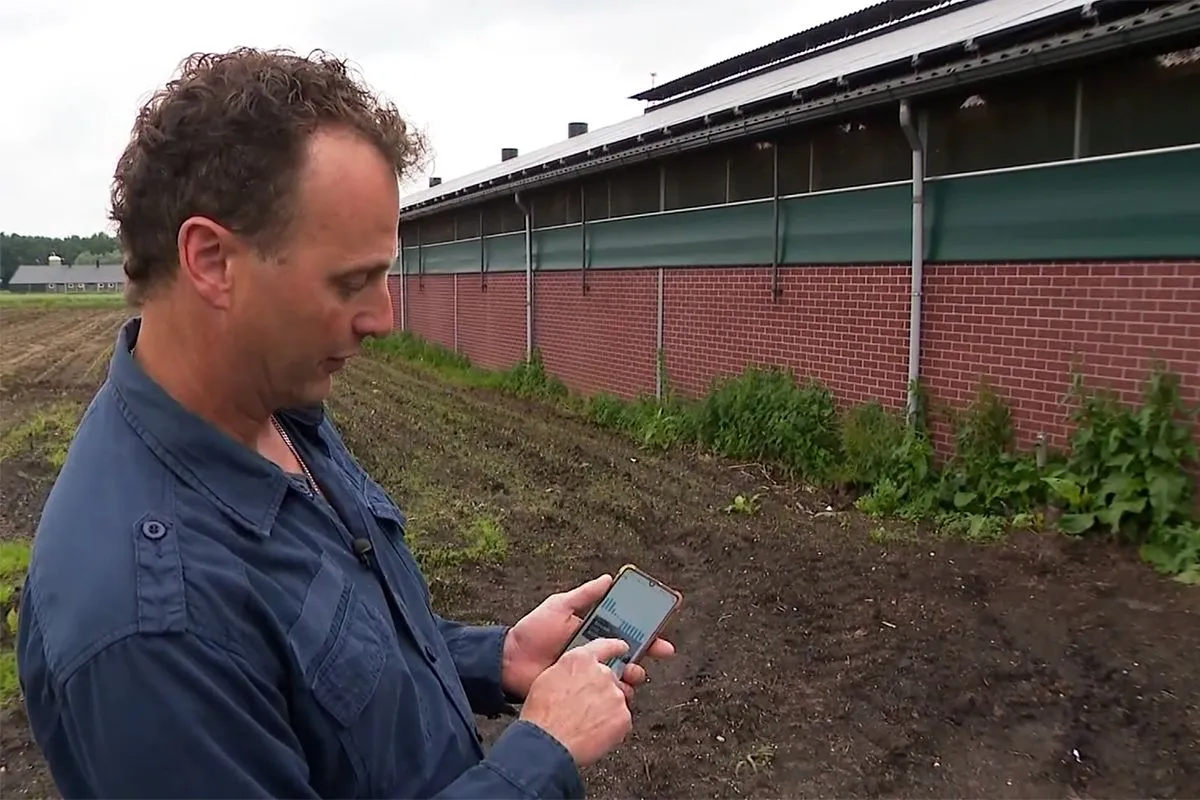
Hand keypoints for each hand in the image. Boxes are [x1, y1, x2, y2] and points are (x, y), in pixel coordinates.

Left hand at [502, 574, 675, 700]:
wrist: (510, 663)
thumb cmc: (532, 632)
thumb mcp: (559, 606)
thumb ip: (584, 595)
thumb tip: (608, 578)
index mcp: (594, 630)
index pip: (627, 628)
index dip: (647, 627)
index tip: (662, 625)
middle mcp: (598, 651)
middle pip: (633, 651)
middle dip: (651, 651)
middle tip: (662, 650)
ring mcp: (592, 672)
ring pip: (625, 674)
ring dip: (635, 672)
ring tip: (634, 672)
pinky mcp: (585, 691)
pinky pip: (608, 693)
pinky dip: (619, 693)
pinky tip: (621, 690)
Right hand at [520, 637, 632, 766]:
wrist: (548, 742)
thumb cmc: (542, 715)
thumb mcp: (548, 679)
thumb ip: (569, 670)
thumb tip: (576, 675)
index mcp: (581, 660)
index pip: (605, 646)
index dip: (615, 648)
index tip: (622, 648)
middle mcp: (601, 673)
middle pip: (611, 678)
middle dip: (603, 692)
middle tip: (586, 709)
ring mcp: (614, 694)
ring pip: (617, 700)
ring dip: (606, 711)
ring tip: (586, 724)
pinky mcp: (623, 715)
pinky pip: (622, 721)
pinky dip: (612, 728)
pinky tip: (594, 734)